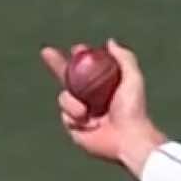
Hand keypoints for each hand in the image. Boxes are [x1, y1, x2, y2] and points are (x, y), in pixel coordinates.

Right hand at [40, 39, 165, 175]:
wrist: (128, 138)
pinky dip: (72, 115)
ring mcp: (83, 113)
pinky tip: (86, 122)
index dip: (81, 57)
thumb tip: (109, 42)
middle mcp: (92, 99)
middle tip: (46, 52)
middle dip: (57, 64)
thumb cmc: (134, 109)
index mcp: (105, 87)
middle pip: (69, 78)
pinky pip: (64, 116)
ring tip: (85, 112)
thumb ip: (124, 58)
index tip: (78, 49)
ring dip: (71, 101)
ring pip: (64, 97)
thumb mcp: (133, 79)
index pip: (88, 68)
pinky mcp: (76, 128)